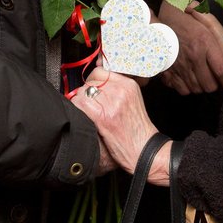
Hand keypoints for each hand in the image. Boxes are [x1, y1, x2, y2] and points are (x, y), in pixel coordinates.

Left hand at [72, 69, 170, 185]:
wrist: (144, 150)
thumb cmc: (138, 130)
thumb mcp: (133, 101)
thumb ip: (118, 89)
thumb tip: (97, 83)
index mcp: (129, 85)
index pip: (101, 71)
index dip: (92, 80)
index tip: (90, 88)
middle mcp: (121, 91)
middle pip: (91, 81)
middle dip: (85, 91)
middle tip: (87, 102)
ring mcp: (112, 103)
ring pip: (84, 91)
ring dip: (81, 100)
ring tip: (86, 110)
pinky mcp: (103, 117)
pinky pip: (81, 104)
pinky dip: (77, 107)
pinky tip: (82, 114)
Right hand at [156, 2, 222, 94]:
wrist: (155, 21)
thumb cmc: (183, 21)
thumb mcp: (204, 22)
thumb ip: (219, 34)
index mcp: (204, 42)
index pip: (222, 70)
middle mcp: (193, 57)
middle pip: (209, 85)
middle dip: (213, 84)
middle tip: (211, 78)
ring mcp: (179, 66)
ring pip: (196, 89)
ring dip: (200, 86)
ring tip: (199, 77)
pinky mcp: (167, 72)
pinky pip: (182, 90)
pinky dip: (186, 87)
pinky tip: (187, 78)